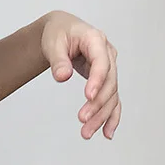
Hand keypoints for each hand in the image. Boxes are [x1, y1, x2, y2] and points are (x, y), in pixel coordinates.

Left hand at [40, 11, 121, 139]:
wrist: (61, 31)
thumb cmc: (57, 34)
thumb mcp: (53, 43)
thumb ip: (58, 60)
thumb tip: (62, 76)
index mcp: (96, 40)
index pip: (102, 62)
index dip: (97, 80)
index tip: (88, 97)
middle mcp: (107, 54)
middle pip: (109, 82)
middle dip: (98, 104)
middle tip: (83, 120)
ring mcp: (109, 68)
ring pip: (111, 95)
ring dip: (102, 115)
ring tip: (86, 133)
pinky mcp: (105, 80)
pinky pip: (112, 100)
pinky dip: (110, 116)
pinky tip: (106, 133)